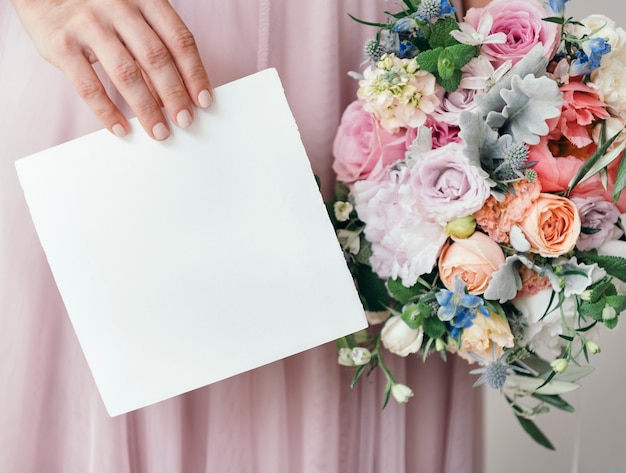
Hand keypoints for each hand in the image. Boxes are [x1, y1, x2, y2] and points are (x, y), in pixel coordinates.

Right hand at [11, 0, 212, 139]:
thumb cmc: (98, 9)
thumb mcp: (132, 14)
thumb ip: (153, 44)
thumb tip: (179, 92)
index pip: (179, 39)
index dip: (195, 73)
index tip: (204, 101)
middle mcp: (118, 6)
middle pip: (156, 58)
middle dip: (175, 95)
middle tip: (185, 121)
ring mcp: (88, 24)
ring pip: (126, 73)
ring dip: (147, 108)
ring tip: (159, 130)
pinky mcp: (61, 44)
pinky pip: (89, 86)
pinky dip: (107, 112)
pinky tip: (121, 128)